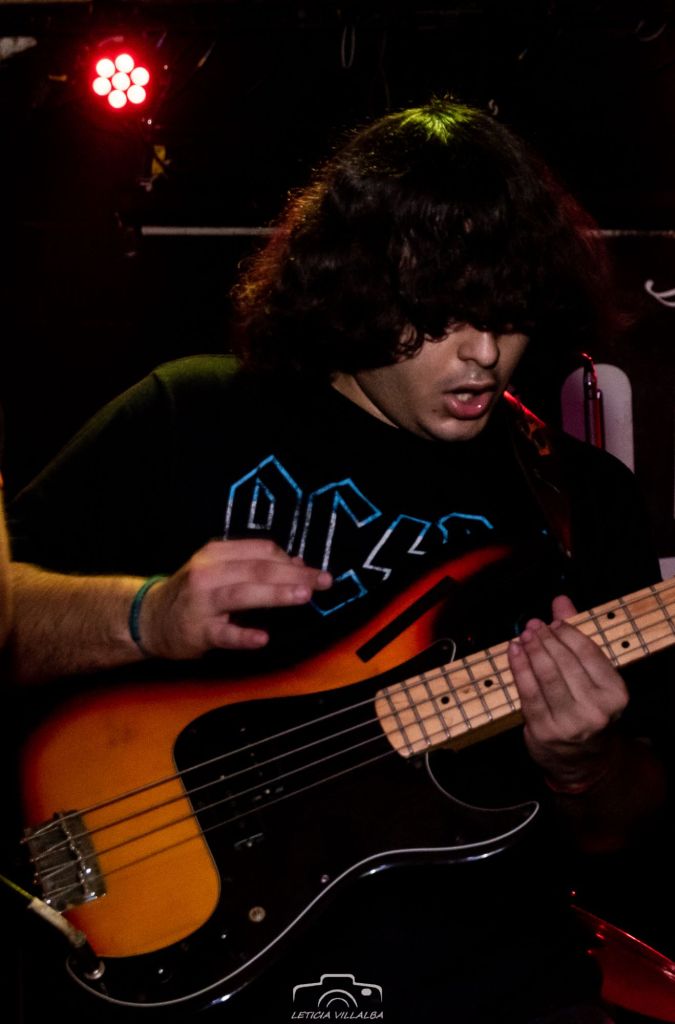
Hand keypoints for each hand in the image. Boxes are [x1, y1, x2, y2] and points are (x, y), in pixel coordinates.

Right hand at [139, 538, 331, 658]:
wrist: (149, 619)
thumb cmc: (193, 593)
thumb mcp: (220, 570)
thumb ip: (256, 565)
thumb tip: (298, 562)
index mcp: (217, 553)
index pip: (261, 551)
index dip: (291, 559)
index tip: (315, 570)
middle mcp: (208, 573)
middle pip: (258, 569)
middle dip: (294, 574)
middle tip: (323, 582)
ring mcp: (202, 602)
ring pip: (243, 594)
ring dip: (276, 594)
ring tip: (304, 596)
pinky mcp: (197, 631)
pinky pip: (224, 634)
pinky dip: (243, 635)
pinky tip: (263, 638)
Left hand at [507, 595, 627, 786]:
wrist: (583, 762)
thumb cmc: (586, 710)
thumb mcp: (591, 677)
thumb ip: (576, 637)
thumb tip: (561, 601)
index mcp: (615, 693)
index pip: (588, 652)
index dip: (567, 633)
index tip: (552, 622)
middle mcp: (596, 709)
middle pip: (564, 662)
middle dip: (545, 639)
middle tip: (532, 625)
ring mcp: (570, 722)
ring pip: (545, 676)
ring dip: (531, 650)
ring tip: (522, 635)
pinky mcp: (545, 730)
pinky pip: (527, 692)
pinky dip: (518, 668)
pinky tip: (513, 652)